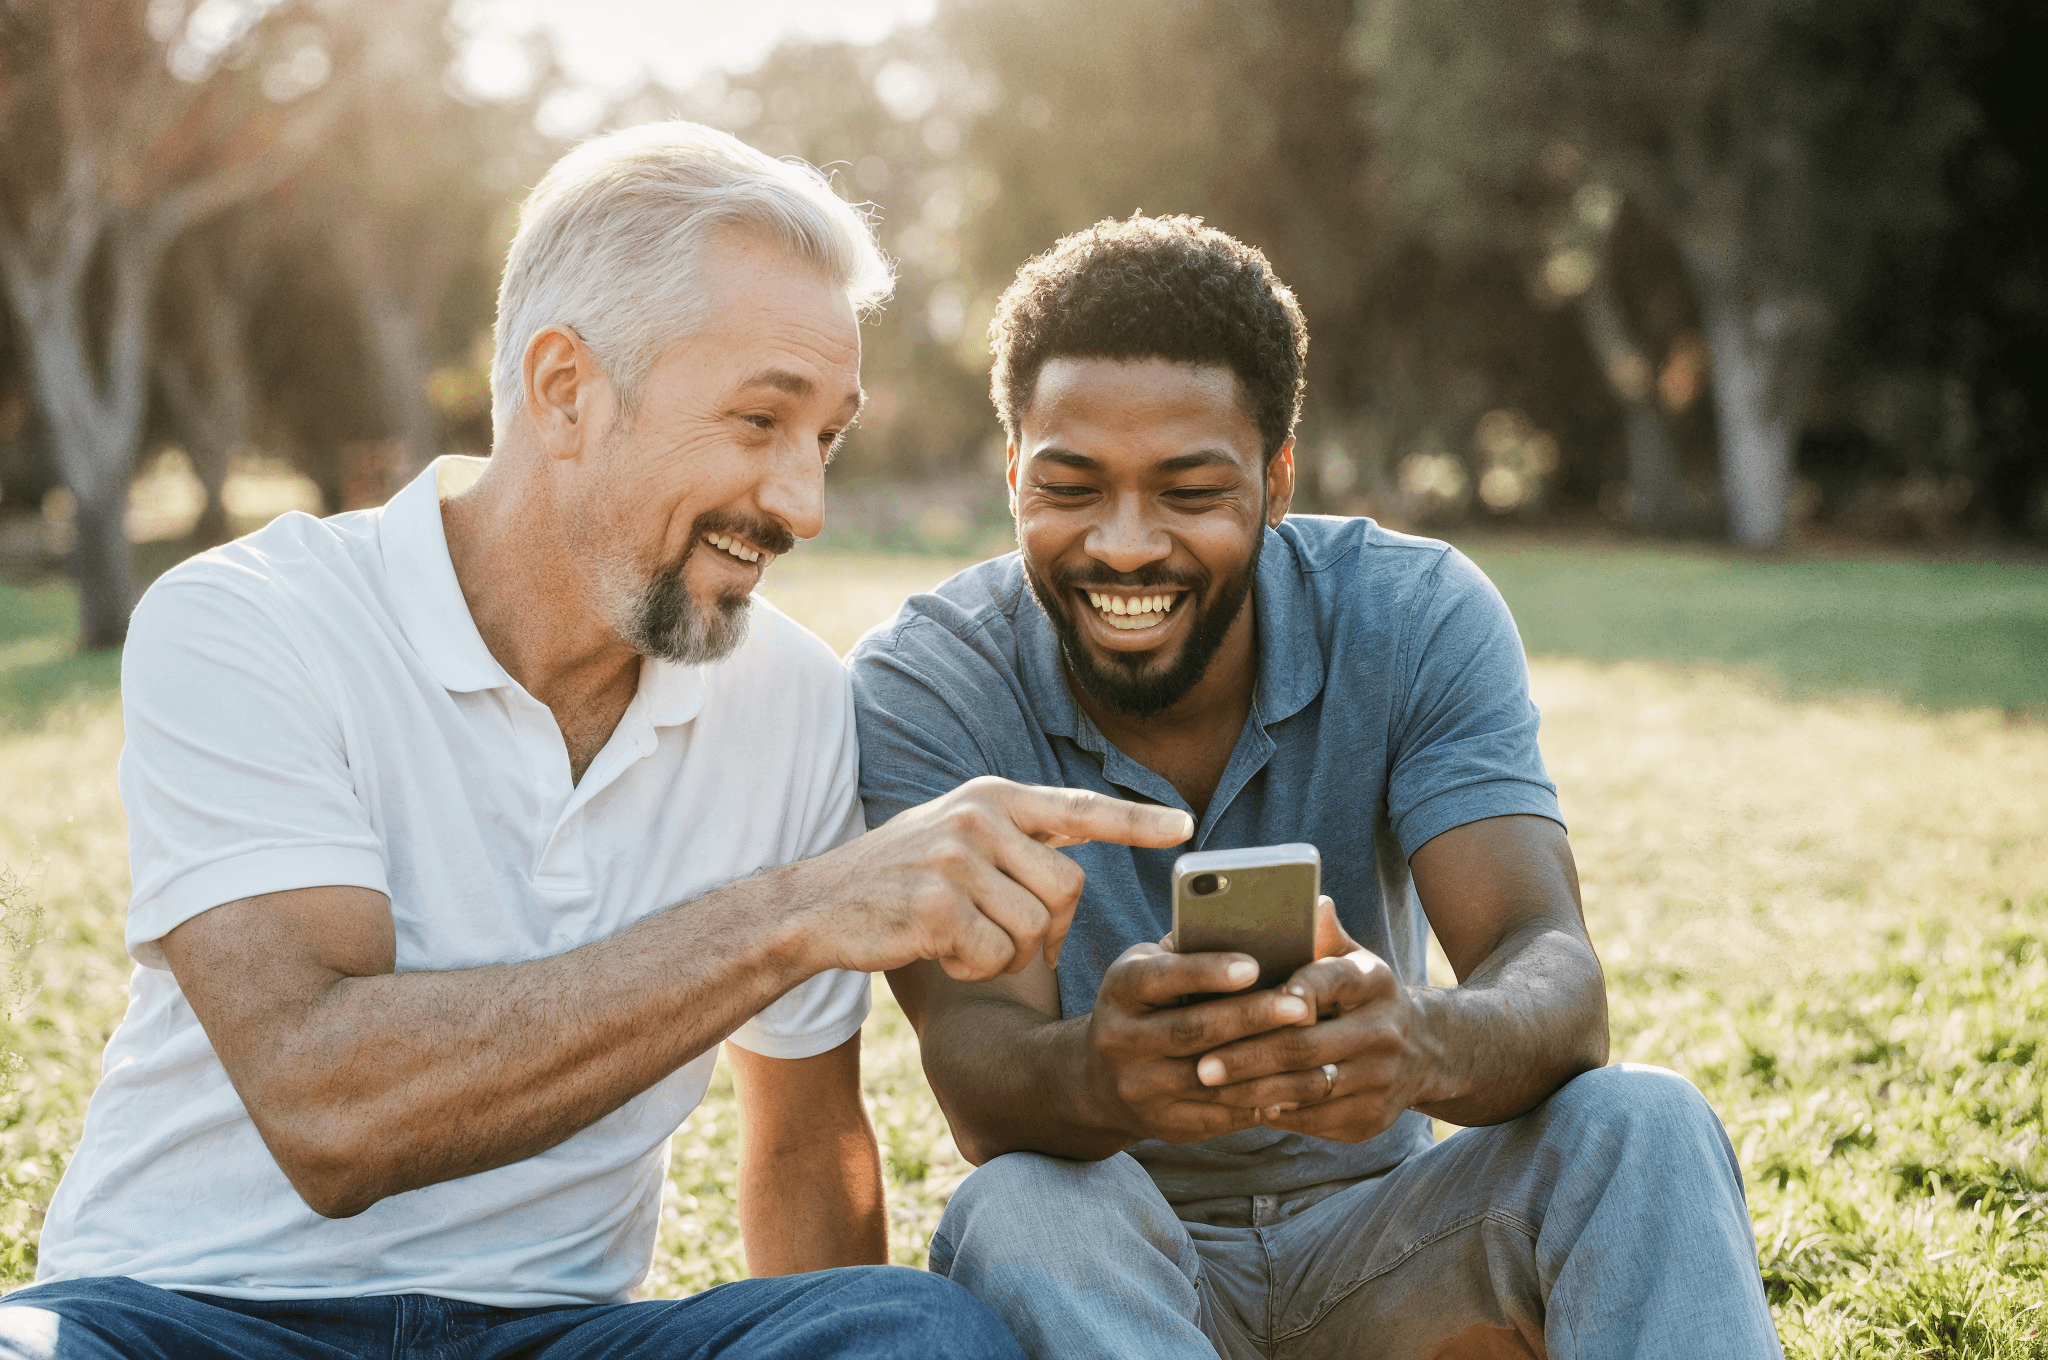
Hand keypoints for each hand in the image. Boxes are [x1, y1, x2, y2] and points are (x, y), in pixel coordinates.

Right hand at [797, 777, 1192, 981]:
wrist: (818, 906)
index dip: (1136, 822)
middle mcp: (979, 817)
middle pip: (1067, 890)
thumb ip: (1017, 842)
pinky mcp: (937, 906)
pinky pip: (996, 957)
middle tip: (998, 934)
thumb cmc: (898, 878)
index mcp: (992, 797)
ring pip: (1034, 929)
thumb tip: (1081, 873)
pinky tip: (938, 949)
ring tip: (957, 934)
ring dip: (1004, 952)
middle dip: (1045, 929)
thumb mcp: (958, 837)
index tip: (1184, 828)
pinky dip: (974, 967)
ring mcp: (957, 859)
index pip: (1080, 808)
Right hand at [1079, 940, 1318, 1143]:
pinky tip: (1297, 1089)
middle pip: (1192, 1030)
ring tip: (1317, 1053)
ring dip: (1268, 1067)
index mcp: (1121, 990)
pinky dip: (1261, 1102)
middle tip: (1301, 1007)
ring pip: (1212, 1078)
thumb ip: (1195, 950)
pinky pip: (1220, 1116)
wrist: (1102, 1078)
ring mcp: (1139, 1087)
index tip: (1254, 965)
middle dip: (1251, 1018)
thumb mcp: (1154, 968)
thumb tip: (1265, 928)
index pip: (1160, 977)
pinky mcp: (1163, 1124)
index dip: (1206, 971)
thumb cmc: (1150, 1004)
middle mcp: (1120, 1039)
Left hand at [1190, 898, 1442, 1142]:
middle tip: (1201, 1063)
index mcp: (1373, 982)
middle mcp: (1384, 1031)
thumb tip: (1313, 902)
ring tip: (1209, 1086)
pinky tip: (1239, 1107)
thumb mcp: (1348, 959)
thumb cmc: (1358, 996)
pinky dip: (1274, 1113)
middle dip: (1248, 1055)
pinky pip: (1314, 1120)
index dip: (1292, 991)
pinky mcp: (1370, 1118)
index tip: (1251, 999)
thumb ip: (1322, 936)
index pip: (1330, 981)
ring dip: (1252, 1091)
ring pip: (1306, 1089)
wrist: (1422, 1051)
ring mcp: (1380, 1079)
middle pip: (1306, 1046)